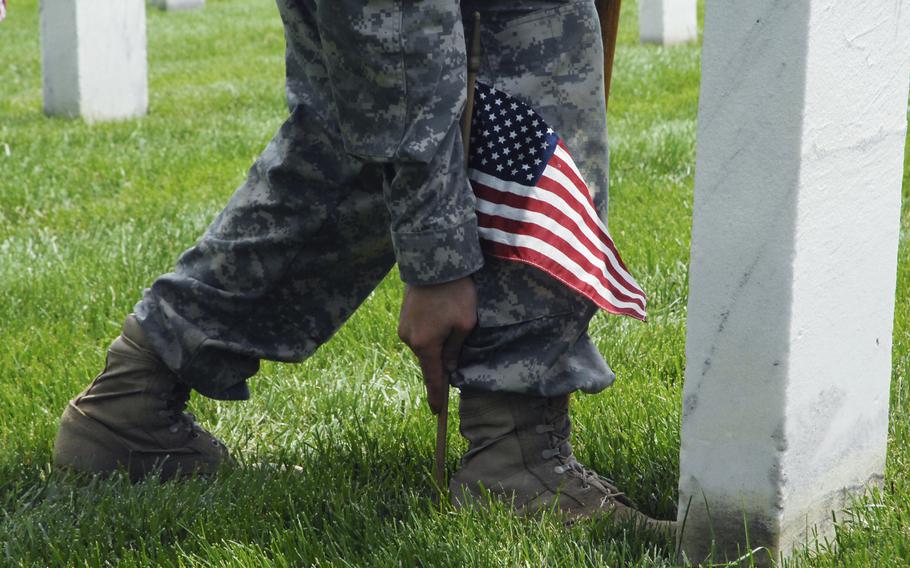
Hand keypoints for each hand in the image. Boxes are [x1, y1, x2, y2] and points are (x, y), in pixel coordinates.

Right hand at [398, 276, 476, 413]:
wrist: (433, 261)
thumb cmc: (455, 294)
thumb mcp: (464, 324)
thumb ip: (455, 349)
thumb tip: (449, 366)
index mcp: (425, 345)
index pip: (432, 378)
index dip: (436, 395)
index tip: (435, 411)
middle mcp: (409, 339)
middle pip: (428, 360)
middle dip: (440, 363)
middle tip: (456, 357)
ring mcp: (404, 327)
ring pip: (423, 345)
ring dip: (436, 344)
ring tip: (451, 326)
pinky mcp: (404, 315)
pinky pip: (419, 333)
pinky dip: (430, 333)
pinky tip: (440, 319)